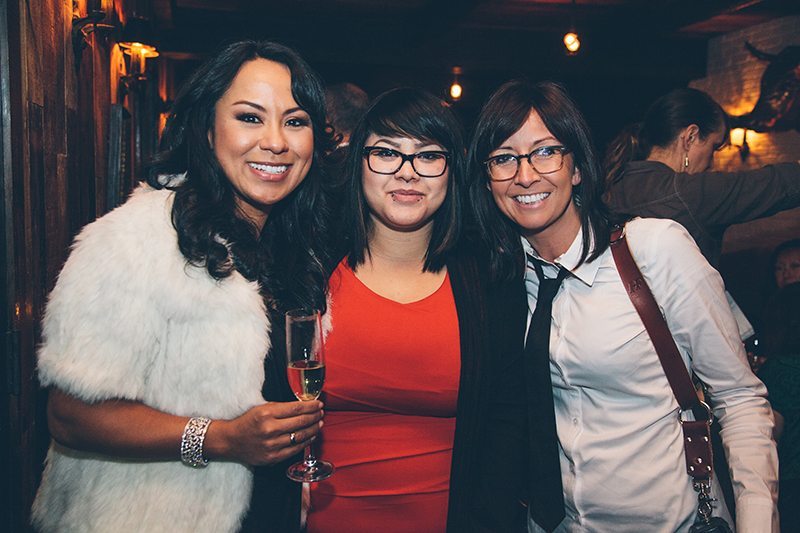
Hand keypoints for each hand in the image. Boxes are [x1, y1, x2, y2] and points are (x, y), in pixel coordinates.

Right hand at [205, 401, 323, 465]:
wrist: (231, 441)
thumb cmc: (247, 422)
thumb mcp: (261, 408)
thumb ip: (280, 407)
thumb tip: (303, 406)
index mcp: (266, 413)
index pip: (296, 408)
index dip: (310, 406)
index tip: (318, 404)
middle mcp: (270, 429)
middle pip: (301, 421)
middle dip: (314, 416)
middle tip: (321, 413)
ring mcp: (272, 445)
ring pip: (300, 436)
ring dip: (313, 429)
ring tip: (319, 423)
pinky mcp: (273, 457)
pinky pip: (295, 449)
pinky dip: (306, 442)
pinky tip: (311, 436)